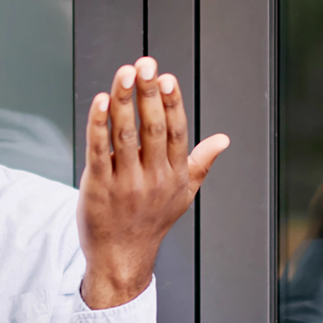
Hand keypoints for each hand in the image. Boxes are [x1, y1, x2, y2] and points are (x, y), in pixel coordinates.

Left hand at [78, 56, 229, 308]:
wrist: (122, 258)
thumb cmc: (151, 222)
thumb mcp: (183, 194)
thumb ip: (201, 163)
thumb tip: (223, 139)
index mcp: (175, 174)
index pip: (175, 132)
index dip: (171, 103)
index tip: (166, 77)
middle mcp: (153, 178)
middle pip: (151, 129)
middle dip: (148, 94)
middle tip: (144, 64)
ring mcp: (125, 183)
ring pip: (124, 135)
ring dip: (123, 101)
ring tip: (123, 74)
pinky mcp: (98, 187)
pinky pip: (98, 151)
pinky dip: (98, 125)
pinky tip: (99, 102)